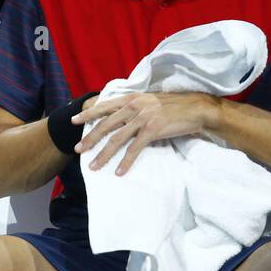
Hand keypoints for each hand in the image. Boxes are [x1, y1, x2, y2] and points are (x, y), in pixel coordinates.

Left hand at [72, 92, 220, 173]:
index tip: (74, 121)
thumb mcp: (150, 101)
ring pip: (116, 139)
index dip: (88, 114)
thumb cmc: (175, 106)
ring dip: (103, 155)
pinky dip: (125, 162)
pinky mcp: (153, 130)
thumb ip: (135, 106)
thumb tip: (121, 117)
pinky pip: (134, 149)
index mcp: (132, 98)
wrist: (196, 108)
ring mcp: (143, 118)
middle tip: (78, 150)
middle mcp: (134, 106)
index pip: (105, 106)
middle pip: (106, 125)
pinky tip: (119, 172)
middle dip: (90, 138)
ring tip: (94, 166)